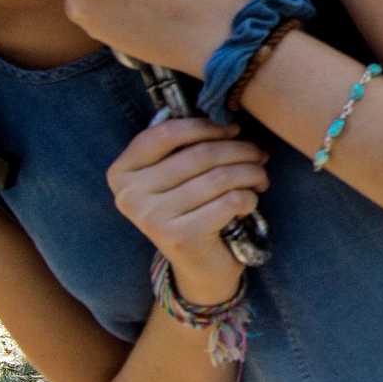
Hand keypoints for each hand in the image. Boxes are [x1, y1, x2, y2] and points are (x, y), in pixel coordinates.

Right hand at [106, 115, 262, 300]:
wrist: (198, 267)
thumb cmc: (191, 210)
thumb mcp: (177, 176)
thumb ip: (185, 146)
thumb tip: (225, 114)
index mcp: (122, 172)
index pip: (166, 133)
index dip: (206, 126)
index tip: (233, 129)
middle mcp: (129, 195)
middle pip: (198, 155)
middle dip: (239, 149)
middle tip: (259, 153)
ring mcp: (150, 218)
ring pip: (218, 177)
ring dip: (250, 172)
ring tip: (260, 175)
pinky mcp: (178, 237)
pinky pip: (228, 201)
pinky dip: (248, 197)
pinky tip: (249, 200)